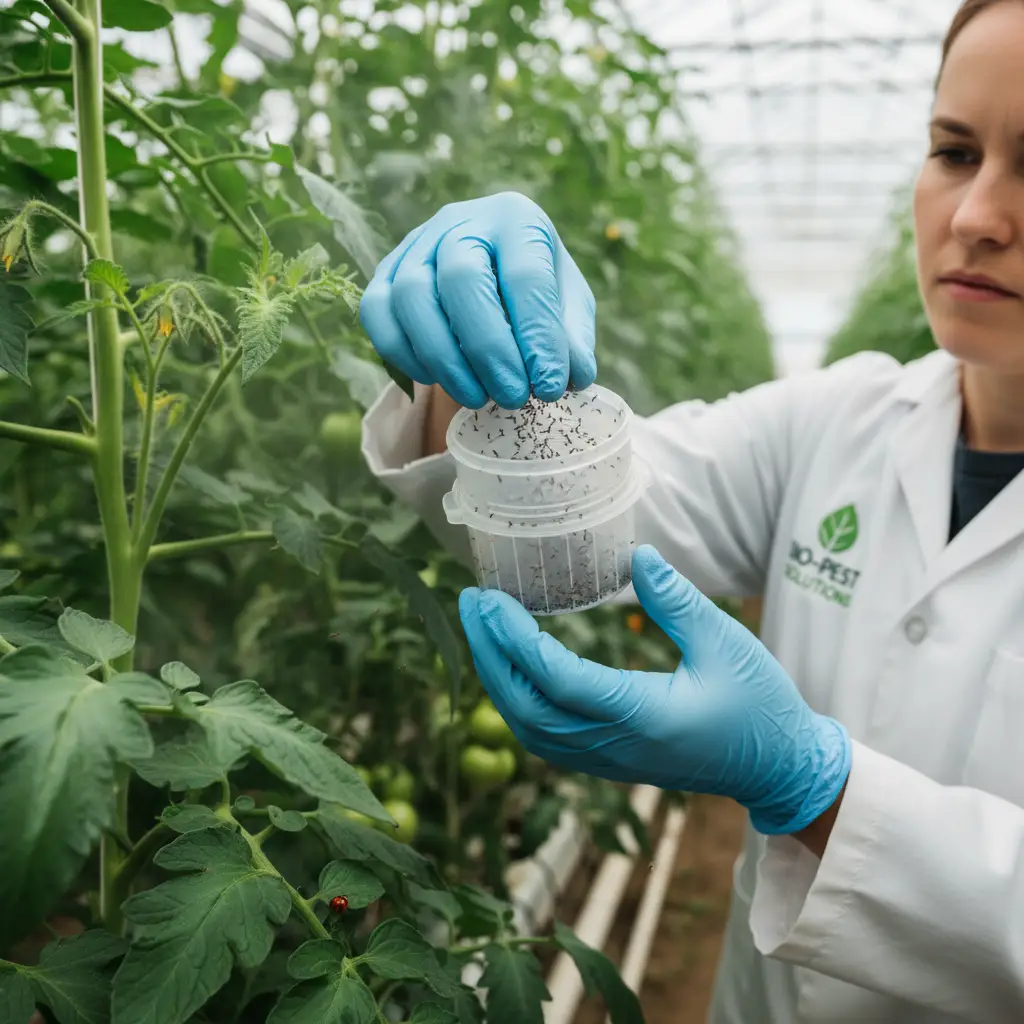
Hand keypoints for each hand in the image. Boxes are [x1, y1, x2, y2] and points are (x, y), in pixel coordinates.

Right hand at [359, 192, 595, 408]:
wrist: (488, 267)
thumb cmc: (533, 289)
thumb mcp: (567, 303)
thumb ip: (572, 336)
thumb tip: (574, 375)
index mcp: (516, 220)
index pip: (526, 277)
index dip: (538, 338)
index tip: (549, 388)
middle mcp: (460, 222)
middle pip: (461, 279)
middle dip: (488, 349)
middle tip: (511, 397)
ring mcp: (415, 244)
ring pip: (412, 296)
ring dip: (445, 359)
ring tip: (477, 398)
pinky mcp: (384, 272)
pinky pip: (377, 312)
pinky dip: (403, 354)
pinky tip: (435, 380)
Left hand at [458, 546, 851, 834]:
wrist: (778, 769)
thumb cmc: (760, 705)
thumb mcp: (726, 642)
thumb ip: (678, 600)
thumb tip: (637, 555)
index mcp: (642, 716)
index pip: (557, 679)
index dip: (516, 639)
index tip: (490, 600)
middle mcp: (615, 745)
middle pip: (527, 707)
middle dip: (490, 655)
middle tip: (471, 603)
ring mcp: (608, 760)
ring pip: (530, 727)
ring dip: (499, 678)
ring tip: (483, 630)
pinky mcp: (609, 761)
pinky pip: (546, 738)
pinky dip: (518, 702)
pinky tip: (512, 669)